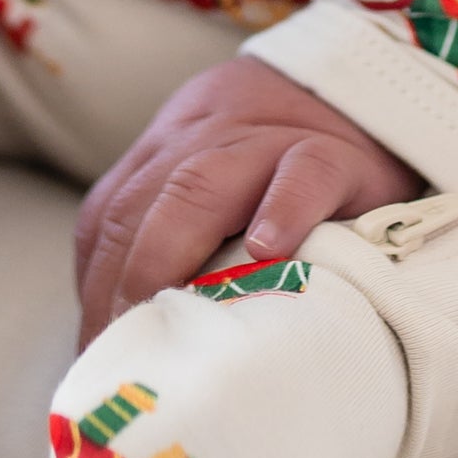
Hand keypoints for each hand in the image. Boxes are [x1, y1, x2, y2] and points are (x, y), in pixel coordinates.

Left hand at [73, 58, 420, 343]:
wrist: (363, 95)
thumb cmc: (281, 179)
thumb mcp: (216, 198)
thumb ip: (170, 244)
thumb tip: (126, 347)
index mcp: (164, 158)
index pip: (105, 225)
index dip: (94, 296)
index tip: (95, 362)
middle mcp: (200, 145)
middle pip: (137, 207)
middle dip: (120, 285)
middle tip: (125, 355)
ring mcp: (263, 145)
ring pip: (200, 184)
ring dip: (171, 251)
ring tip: (172, 316)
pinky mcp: (332, 154)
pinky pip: (302, 173)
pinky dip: (283, 208)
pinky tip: (271, 250)